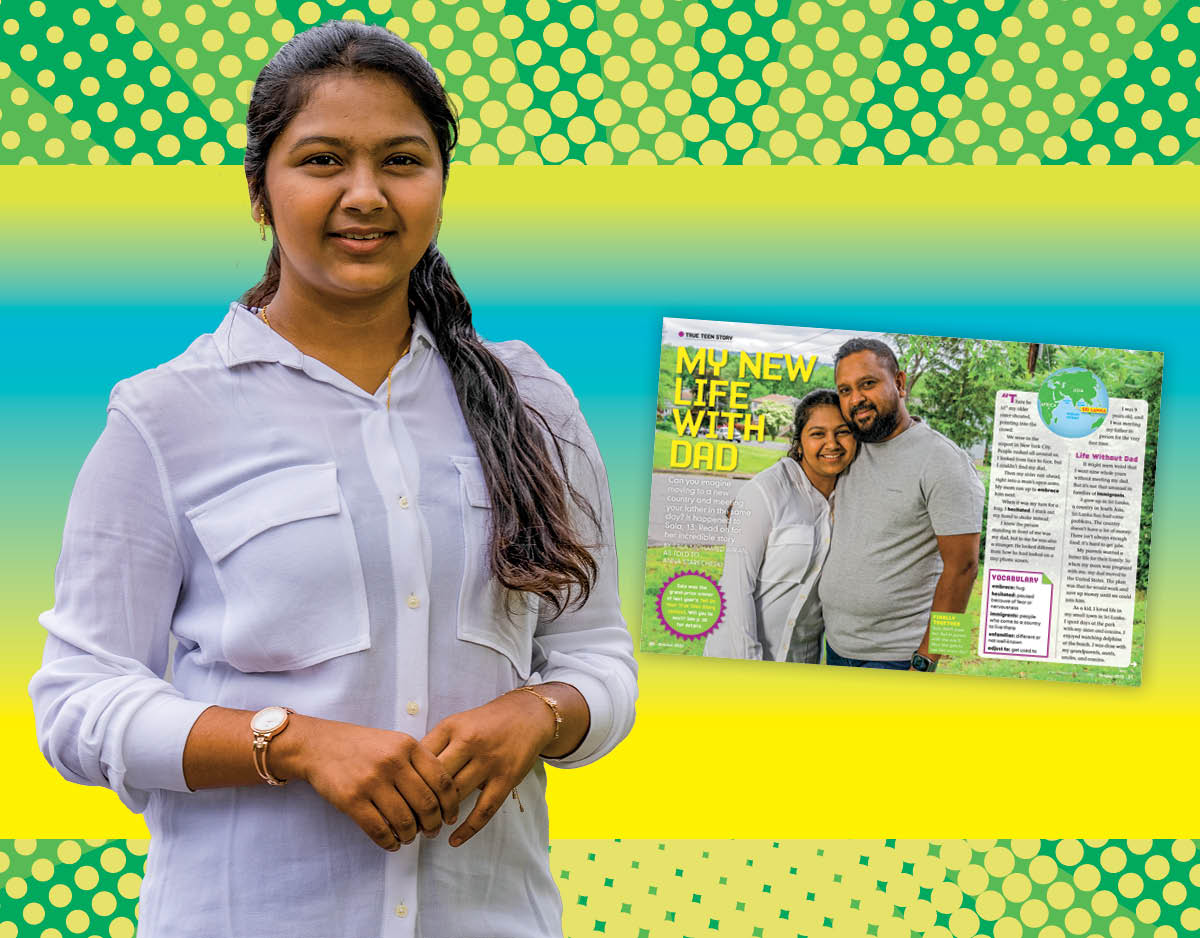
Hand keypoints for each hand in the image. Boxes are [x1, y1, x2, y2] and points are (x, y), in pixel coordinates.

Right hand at [274, 715, 459, 851]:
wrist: (320, 745)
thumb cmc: (363, 746)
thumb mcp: (395, 742)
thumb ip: (418, 763)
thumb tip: (442, 799)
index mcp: (408, 746)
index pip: (442, 780)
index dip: (451, 804)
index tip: (450, 816)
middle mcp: (392, 762)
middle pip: (426, 804)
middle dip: (433, 824)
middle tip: (432, 831)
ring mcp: (371, 781)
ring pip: (404, 821)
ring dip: (411, 837)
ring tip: (409, 838)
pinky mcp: (351, 800)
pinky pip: (379, 830)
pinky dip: (389, 843)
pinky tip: (392, 843)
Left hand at [421, 690, 557, 847]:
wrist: (527, 715)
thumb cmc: (484, 723)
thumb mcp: (456, 723)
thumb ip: (433, 745)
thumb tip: (406, 776)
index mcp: (451, 728)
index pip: (420, 758)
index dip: (406, 781)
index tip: (397, 798)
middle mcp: (469, 743)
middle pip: (435, 779)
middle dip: (420, 802)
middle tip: (409, 819)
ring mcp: (489, 761)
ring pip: (456, 796)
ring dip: (440, 816)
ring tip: (428, 828)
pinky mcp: (506, 778)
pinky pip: (484, 809)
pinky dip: (468, 828)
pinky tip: (454, 840)